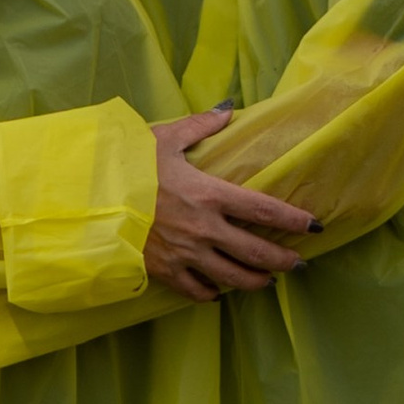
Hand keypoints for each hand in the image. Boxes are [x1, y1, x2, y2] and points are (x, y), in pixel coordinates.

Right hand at [145, 110, 315, 301]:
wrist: (90, 199)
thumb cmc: (128, 165)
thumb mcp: (165, 138)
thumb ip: (201, 126)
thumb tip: (228, 109)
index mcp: (209, 194)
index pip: (263, 211)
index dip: (293, 220)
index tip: (314, 227)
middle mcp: (204, 228)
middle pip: (256, 252)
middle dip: (283, 261)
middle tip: (298, 265)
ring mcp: (185, 254)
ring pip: (232, 277)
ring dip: (256, 282)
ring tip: (267, 282)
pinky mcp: (165, 271)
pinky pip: (196, 290)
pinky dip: (210, 294)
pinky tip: (217, 292)